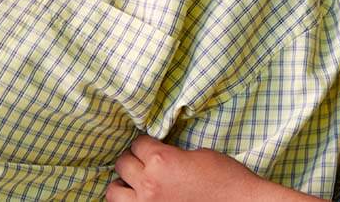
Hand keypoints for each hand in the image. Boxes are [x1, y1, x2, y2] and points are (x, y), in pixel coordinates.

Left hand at [106, 134, 258, 201]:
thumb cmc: (225, 178)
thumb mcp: (198, 155)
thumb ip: (173, 154)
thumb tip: (159, 154)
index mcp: (162, 161)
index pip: (138, 143)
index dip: (146, 143)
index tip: (151, 146)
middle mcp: (149, 183)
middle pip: (123, 163)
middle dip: (134, 160)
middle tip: (144, 162)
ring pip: (113, 191)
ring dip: (123, 184)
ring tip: (135, 182)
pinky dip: (129, 201)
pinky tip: (140, 198)